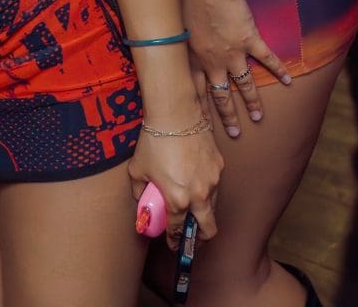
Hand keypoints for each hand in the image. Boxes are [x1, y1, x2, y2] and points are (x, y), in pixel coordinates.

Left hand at [129, 120, 222, 247]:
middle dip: (200, 239)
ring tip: (192, 208)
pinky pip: (214, 185)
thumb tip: (143, 202)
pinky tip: (195, 180)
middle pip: (208, 230)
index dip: (174, 241)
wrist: (176, 114)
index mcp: (177, 200)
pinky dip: (206, 189)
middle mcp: (199, 195)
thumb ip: (140, 191)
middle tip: (192, 239)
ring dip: (204, 213)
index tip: (172, 243)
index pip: (177, 230)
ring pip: (213, 207)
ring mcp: (212, 181)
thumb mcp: (137, 170)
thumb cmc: (154, 141)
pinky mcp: (219, 166)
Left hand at [184, 0, 291, 138]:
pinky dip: (279, 70)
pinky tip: (289, 81)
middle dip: (228, 116)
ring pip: (245, 84)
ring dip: (252, 102)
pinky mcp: (249, 40)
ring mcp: (233, 53)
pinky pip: (267, 59)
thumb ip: (178, 43)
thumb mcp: (175, 29)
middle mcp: (213, 62)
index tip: (203, 127)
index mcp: (194, 60)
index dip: (200, 110)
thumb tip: (172, 47)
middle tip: (235, 133)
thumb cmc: (184, 2)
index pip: (196, 93)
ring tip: (258, 117)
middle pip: (221, 95)